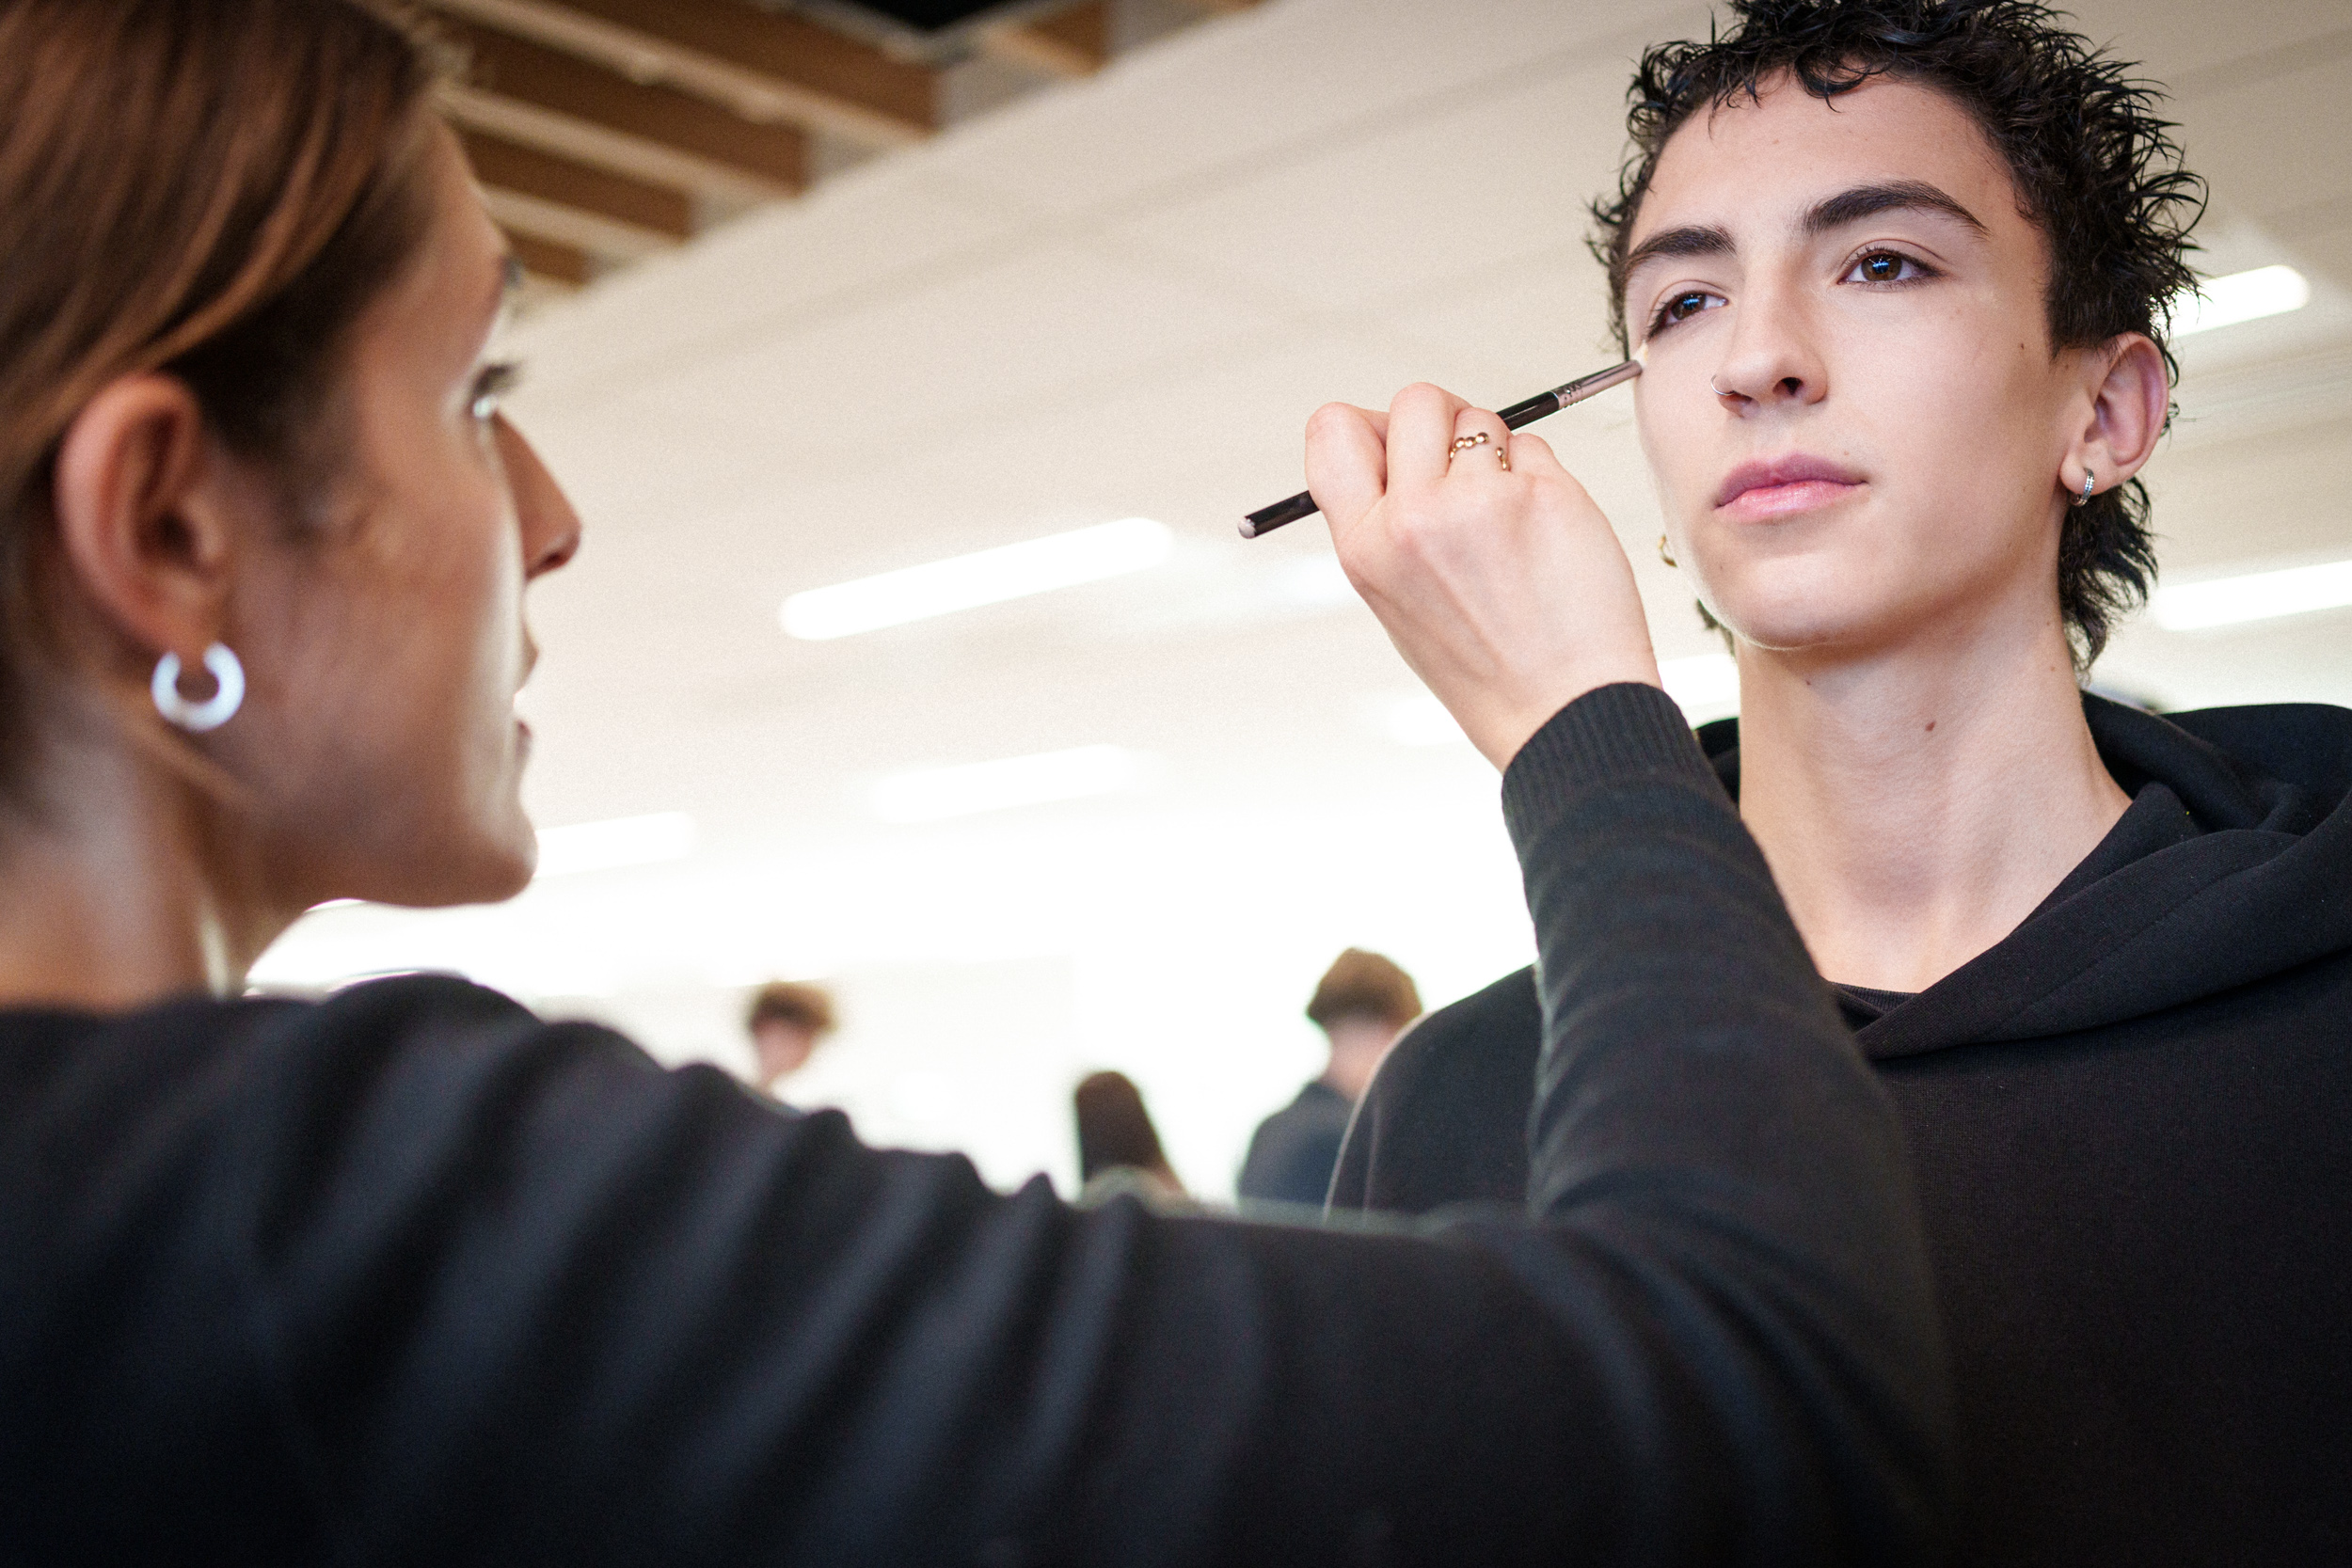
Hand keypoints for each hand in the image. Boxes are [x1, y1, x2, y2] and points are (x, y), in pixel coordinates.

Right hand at [1305, 383, 1660, 769]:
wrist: (1563, 709)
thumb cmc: (1486, 666)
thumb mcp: (1395, 599)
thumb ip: (1384, 518)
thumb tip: (1397, 439)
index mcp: (1363, 547)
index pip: (1331, 429)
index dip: (1370, 425)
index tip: (1398, 447)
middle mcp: (1412, 518)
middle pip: (1415, 402)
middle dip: (1443, 421)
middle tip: (1464, 469)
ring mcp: (1480, 502)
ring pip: (1482, 419)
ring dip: (1497, 453)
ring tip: (1509, 521)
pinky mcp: (1544, 495)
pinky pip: (1535, 447)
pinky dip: (1540, 477)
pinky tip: (1542, 532)